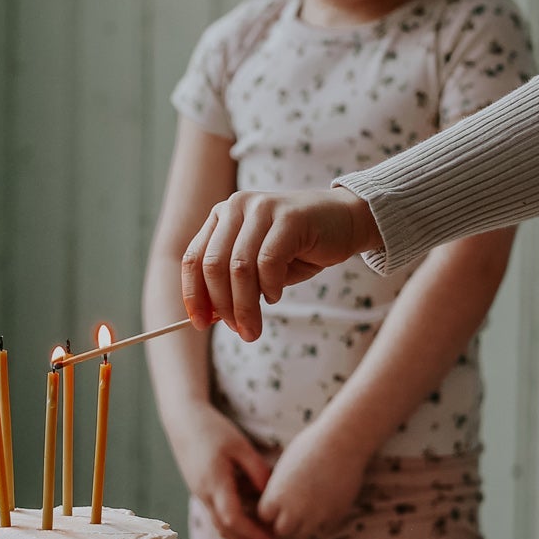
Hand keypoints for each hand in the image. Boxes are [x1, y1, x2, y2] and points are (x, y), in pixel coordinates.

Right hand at [167, 407, 274, 538]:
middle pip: (224, 529)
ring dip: (239, 538)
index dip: (252, 532)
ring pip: (218, 523)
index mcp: (214, 482)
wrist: (182, 419)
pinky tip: (247, 525)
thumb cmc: (213, 429)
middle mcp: (204, 492)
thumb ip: (257, 471)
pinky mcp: (199, 488)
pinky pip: (215, 512)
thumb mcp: (240, 446)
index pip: (232, 519)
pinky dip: (231, 524)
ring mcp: (199, 492)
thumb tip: (272, 496)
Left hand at [181, 186, 379, 340]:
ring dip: (245, 306)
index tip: (199, 323)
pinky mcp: (288, 218)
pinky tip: (276, 296)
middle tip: (238, 332)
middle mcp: (236, 206)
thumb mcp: (258, 267)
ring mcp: (262, 208)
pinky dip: (270, 287)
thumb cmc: (298, 248)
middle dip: (222, 306)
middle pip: (214, 265)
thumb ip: (232, 284)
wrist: (345, 221)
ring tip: (253, 328)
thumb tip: (208, 317)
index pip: (194, 258)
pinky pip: (268, 262)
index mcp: (222, 217)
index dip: (192, 294)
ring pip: (239, 268)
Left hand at [257, 427, 369, 538]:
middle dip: (285, 521)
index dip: (270, 509)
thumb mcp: (284, 466)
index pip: (265, 516)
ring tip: (307, 506)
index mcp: (276, 495)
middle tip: (291, 509)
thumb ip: (278, 488)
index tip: (277, 501)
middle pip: (282, 530)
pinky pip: (324, 528)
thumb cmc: (310, 446)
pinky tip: (324, 503)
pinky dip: (322, 520)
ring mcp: (316, 516)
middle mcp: (294, 510)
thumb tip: (274, 500)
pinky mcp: (335, 516)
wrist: (342, 443)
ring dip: (303, 523)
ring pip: (303, 533)